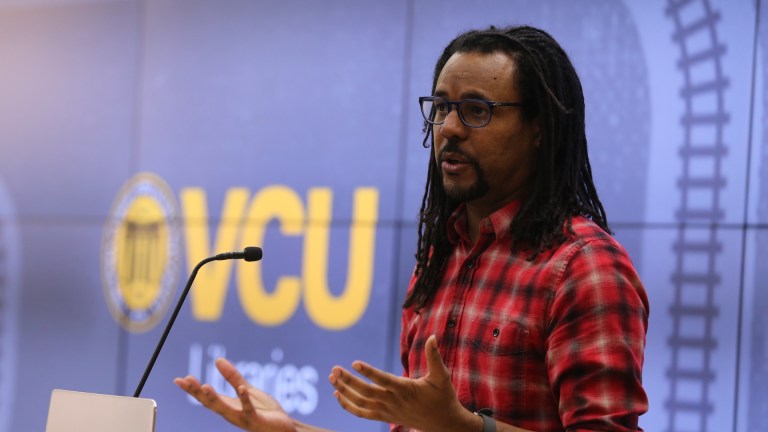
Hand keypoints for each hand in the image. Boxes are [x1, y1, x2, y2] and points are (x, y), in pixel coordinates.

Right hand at [174, 357, 294, 431]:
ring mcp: (242, 418)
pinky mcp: (256, 420)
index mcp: (228, 405)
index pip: (206, 397)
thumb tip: (217, 360)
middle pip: (210, 403)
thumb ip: (232, 377)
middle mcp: (231, 413)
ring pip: (225, 409)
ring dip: (215, 399)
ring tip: (205, 386)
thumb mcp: (246, 390)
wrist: (283, 428)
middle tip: (186, 380)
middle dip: (197, 392)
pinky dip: (245, 399)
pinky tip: (242, 388)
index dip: (192, 389)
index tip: (178, 379)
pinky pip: (249, 409)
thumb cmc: (264, 411)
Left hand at [328, 335, 478, 431]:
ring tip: (332, 377)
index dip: (369, 372)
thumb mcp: (441, 376)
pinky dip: (348, 405)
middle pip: (367, 392)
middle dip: (349, 381)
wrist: (443, 423)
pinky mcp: (384, 416)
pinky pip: (362, 413)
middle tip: (335, 368)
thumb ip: (434, 357)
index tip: (355, 363)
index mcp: (406, 390)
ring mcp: (387, 411)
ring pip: (361, 403)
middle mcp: (394, 402)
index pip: (384, 380)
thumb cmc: (443, 397)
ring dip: (345, 391)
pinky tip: (337, 393)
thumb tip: (433, 337)